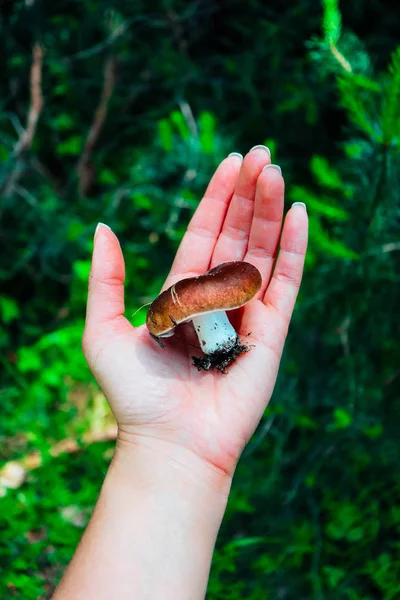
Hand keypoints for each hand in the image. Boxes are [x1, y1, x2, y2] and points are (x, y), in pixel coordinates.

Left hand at [82, 147, 307, 484]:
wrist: (170, 443)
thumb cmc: (134, 394)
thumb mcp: (103, 330)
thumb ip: (106, 279)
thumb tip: (104, 226)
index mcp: (182, 293)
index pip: (203, 234)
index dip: (216, 198)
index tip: (231, 162)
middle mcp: (216, 298)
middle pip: (236, 235)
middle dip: (247, 194)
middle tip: (261, 153)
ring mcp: (246, 313)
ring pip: (262, 251)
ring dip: (269, 211)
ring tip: (276, 171)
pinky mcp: (272, 332)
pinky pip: (287, 283)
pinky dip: (294, 249)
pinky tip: (298, 215)